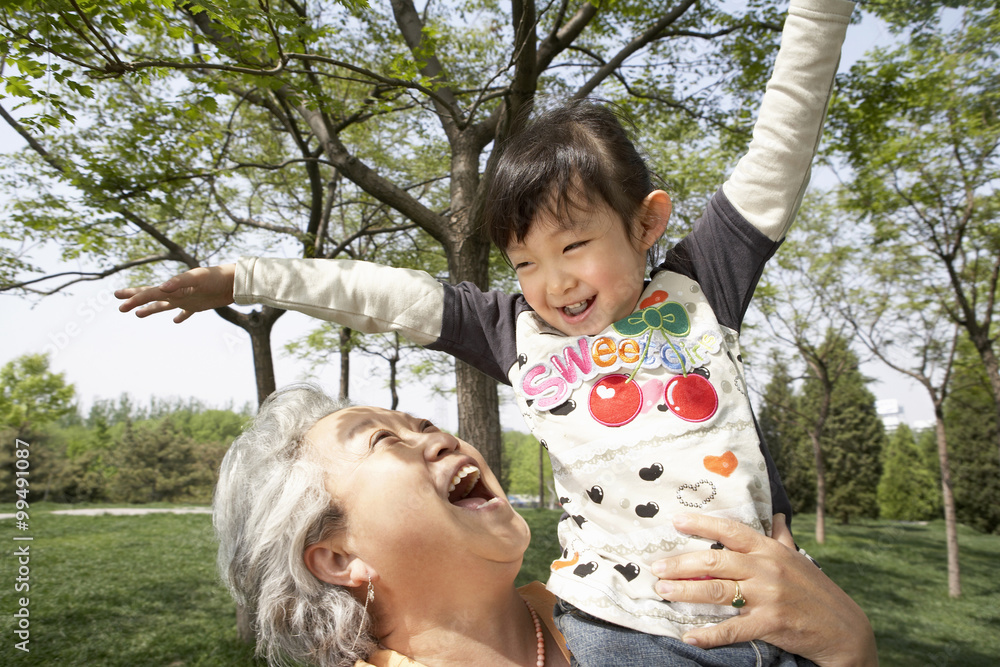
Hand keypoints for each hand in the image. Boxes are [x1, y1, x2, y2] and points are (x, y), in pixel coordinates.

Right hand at [115, 264, 236, 322]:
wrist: (233, 282)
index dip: (133, 298)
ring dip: (150, 309)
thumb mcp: (196, 278)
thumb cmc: (216, 277)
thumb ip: (179, 282)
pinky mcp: (198, 305)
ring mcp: (186, 299)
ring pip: (164, 306)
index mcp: (173, 287)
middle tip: (119, 305)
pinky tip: (175, 321)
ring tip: (137, 315)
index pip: (149, 293)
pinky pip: (186, 313)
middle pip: (151, 297)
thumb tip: (162, 287)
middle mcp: (176, 293)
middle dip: (135, 300)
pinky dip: (180, 317)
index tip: (119, 303)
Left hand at [651, 513, 876, 666]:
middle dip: (680, 563)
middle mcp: (767, 569)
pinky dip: (709, 635)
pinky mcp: (771, 624)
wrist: (846, 630)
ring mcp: (769, 597)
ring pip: (718, 591)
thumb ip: (783, 539)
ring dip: (685, 591)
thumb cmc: (817, 592)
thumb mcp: (800, 560)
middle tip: (656, 566)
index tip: (676, 521)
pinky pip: (733, 630)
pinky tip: (689, 636)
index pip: (731, 531)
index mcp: (771, 550)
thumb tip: (777, 516)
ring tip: (663, 590)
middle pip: (715, 562)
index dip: (702, 524)